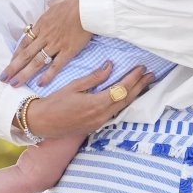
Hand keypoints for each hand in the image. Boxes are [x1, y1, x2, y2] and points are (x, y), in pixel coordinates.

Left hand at [2, 0, 91, 86]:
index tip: (9, 64)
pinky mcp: (68, 50)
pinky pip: (56, 65)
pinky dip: (48, 75)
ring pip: (36, 62)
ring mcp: (56, 44)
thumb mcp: (58, 1)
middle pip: (25, 55)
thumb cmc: (74, 2)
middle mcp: (45, 36)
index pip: (24, 43)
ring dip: (24, 74)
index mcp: (41, 25)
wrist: (86, 5)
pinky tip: (40, 84)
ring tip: (15, 84)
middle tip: (3, 79)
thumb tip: (51, 1)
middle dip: (13, 68)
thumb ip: (53, 4)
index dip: (16, 55)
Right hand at [22, 63, 153, 138]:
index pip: (121, 89)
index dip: (133, 79)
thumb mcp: (73, 86)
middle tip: (150, 75)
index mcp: (96, 104)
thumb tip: (109, 66)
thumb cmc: (54, 102)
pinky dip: (124, 103)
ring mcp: (99, 123)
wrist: (42, 122)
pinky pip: (115, 113)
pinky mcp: (96, 126)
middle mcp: (101, 115)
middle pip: (126, 100)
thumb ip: (94, 78)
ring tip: (144, 84)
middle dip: (140, 86)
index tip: (142, 68)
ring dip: (134, 95)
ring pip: (122, 108)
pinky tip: (127, 97)